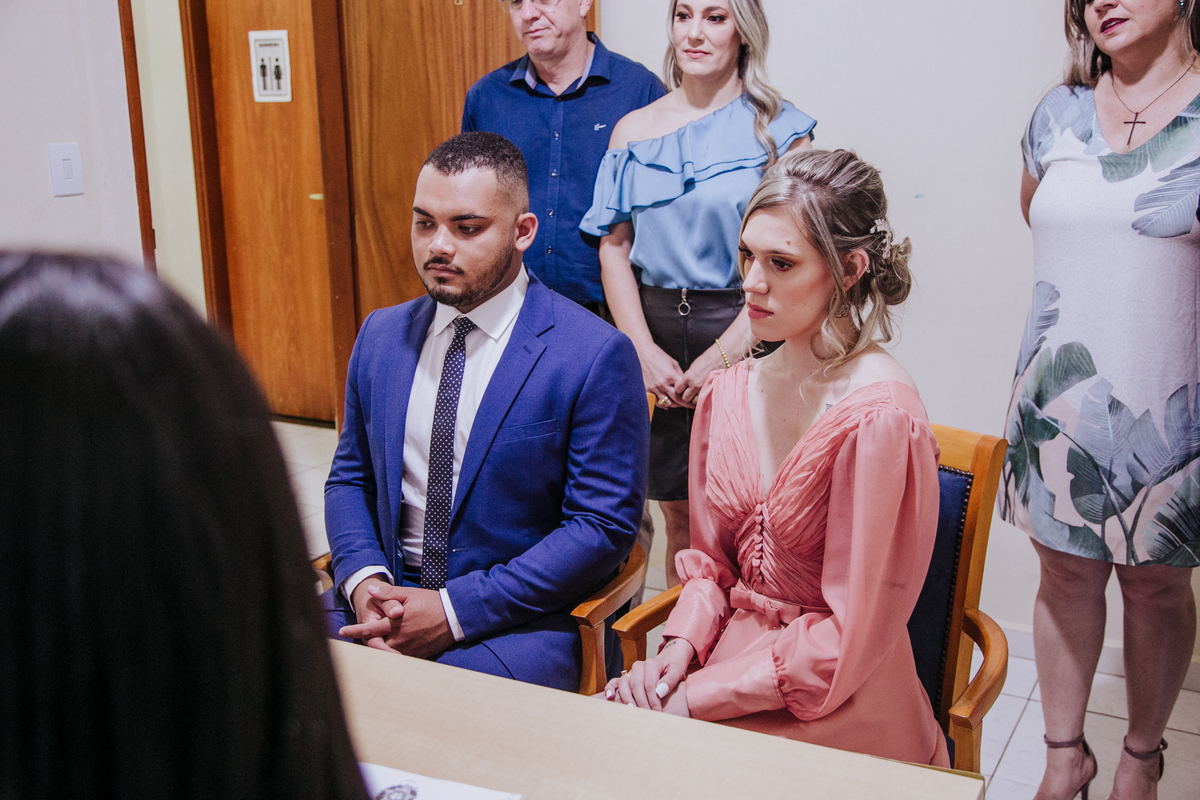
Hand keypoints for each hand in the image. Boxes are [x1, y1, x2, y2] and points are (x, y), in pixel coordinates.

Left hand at [341, 583, 456, 658]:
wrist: (455, 617)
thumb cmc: (432, 603)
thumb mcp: (409, 594)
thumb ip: (388, 593)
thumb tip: (370, 590)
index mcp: (395, 623)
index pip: (368, 630)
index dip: (353, 631)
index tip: (342, 632)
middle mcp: (400, 639)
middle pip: (375, 646)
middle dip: (367, 643)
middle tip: (359, 639)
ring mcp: (409, 649)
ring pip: (387, 653)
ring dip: (380, 649)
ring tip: (375, 644)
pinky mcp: (418, 655)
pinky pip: (401, 658)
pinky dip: (393, 654)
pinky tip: (393, 649)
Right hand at [604, 637, 694, 712]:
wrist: (669, 659)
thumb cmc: (673, 667)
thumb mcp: (677, 672)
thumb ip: (669, 681)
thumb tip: (659, 692)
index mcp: (651, 664)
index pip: (650, 685)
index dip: (653, 700)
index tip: (657, 713)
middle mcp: (639, 666)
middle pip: (636, 685)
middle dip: (641, 703)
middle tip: (645, 716)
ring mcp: (631, 672)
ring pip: (624, 684)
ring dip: (627, 698)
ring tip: (631, 711)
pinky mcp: (625, 677)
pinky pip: (614, 681)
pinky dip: (610, 688)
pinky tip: (610, 697)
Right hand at [634, 340, 685, 407]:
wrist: (643, 353)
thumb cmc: (659, 356)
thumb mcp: (674, 363)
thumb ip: (680, 375)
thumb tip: (685, 384)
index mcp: (671, 376)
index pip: (684, 391)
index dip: (690, 396)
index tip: (695, 399)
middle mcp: (663, 384)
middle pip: (677, 400)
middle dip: (685, 404)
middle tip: (690, 405)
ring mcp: (654, 388)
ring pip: (666, 403)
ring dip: (674, 405)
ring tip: (679, 404)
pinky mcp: (647, 389)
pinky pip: (656, 401)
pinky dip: (662, 404)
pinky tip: (667, 404)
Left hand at [674, 345, 725, 409]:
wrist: (722, 357)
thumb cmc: (709, 358)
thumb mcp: (694, 366)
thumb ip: (688, 376)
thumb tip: (685, 382)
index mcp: (688, 377)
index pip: (677, 389)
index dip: (679, 388)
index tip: (682, 387)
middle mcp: (695, 385)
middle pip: (684, 398)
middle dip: (686, 395)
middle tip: (690, 392)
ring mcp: (703, 389)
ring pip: (694, 401)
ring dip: (695, 398)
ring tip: (698, 393)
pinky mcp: (711, 391)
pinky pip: (704, 399)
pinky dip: (703, 398)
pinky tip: (705, 393)